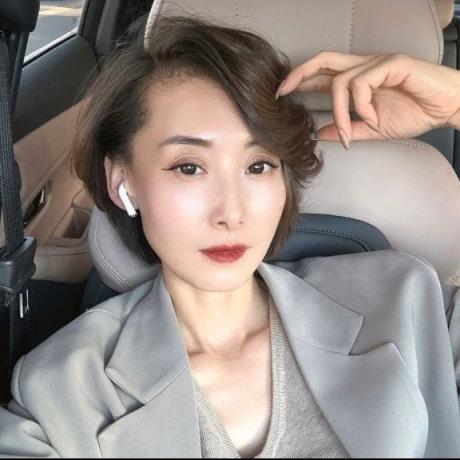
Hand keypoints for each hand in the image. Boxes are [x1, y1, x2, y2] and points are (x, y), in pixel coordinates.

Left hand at [275, 52, 459, 147]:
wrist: (447, 108)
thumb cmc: (414, 112)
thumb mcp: (371, 128)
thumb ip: (346, 129)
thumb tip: (318, 135)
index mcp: (358, 79)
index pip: (322, 73)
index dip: (299, 80)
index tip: (280, 95)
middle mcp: (364, 66)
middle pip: (323, 60)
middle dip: (299, 74)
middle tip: (282, 92)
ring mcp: (378, 63)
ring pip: (341, 81)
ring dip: (339, 112)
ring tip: (347, 133)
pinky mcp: (393, 64)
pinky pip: (363, 84)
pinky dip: (362, 107)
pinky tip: (373, 119)